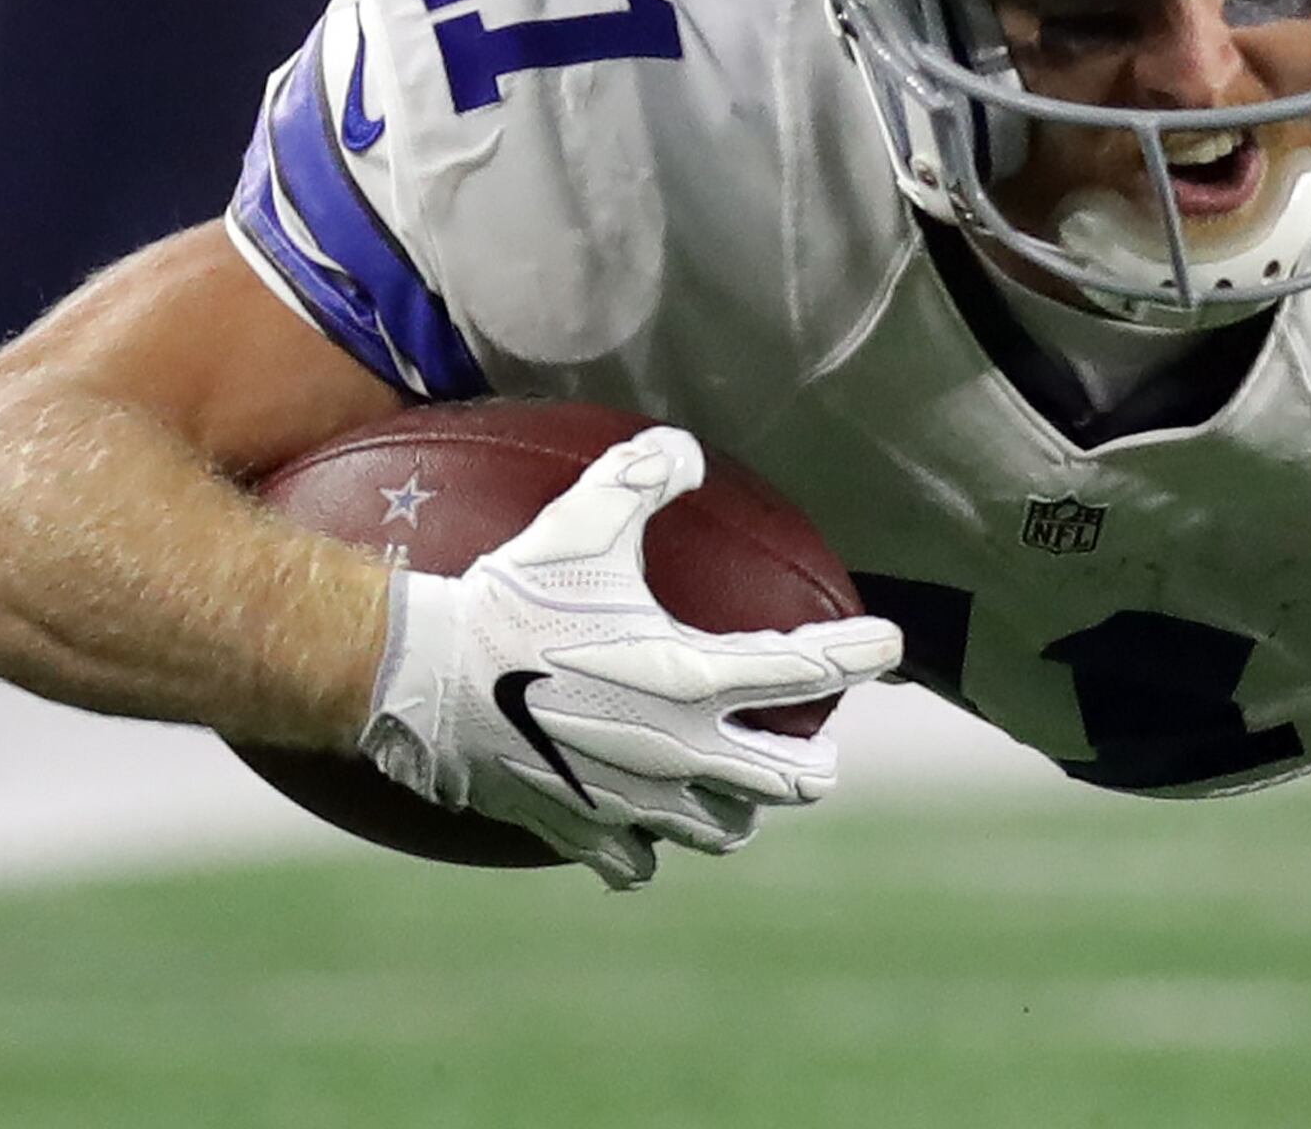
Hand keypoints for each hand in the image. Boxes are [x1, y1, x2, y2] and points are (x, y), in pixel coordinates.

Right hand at [356, 428, 901, 888]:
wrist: (421, 678)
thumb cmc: (509, 598)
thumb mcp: (582, 523)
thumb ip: (643, 477)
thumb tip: (687, 448)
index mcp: (693, 677)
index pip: (807, 669)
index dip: (859, 655)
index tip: (889, 646)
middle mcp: (677, 750)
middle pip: (785, 781)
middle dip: (813, 768)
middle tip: (821, 755)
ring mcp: (631, 800)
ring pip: (720, 830)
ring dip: (739, 813)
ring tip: (740, 793)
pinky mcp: (579, 828)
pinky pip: (632, 863)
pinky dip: (645, 852)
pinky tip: (644, 834)